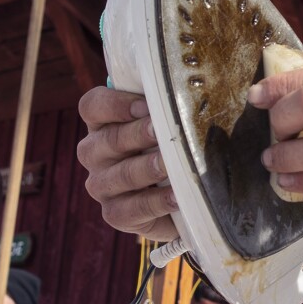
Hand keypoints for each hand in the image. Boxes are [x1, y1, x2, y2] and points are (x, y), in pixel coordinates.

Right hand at [76, 87, 177, 240]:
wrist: (180, 195)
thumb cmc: (174, 147)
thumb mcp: (171, 123)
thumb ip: (174, 104)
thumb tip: (210, 90)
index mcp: (103, 123)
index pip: (92, 106)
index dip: (115, 104)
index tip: (146, 105)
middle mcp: (95, 153)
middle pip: (106, 140)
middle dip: (136, 135)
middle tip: (161, 131)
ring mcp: (102, 185)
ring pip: (118, 175)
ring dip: (146, 168)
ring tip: (170, 164)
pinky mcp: (114, 214)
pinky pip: (128, 210)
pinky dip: (155, 202)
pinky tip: (177, 196)